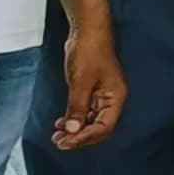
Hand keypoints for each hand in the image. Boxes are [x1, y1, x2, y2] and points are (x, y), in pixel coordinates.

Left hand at [51, 26, 124, 151]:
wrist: (87, 32)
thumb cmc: (89, 53)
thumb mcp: (81, 82)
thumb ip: (77, 107)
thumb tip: (73, 130)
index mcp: (116, 98)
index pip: (104, 127)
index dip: (85, 137)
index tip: (66, 141)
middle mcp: (111, 100)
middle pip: (99, 128)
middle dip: (79, 137)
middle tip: (59, 142)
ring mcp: (102, 96)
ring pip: (91, 121)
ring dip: (75, 130)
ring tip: (57, 136)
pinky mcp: (92, 92)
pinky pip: (85, 112)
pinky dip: (74, 120)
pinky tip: (61, 123)